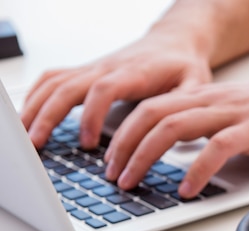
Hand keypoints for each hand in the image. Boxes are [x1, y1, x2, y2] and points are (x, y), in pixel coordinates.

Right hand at [21, 27, 211, 149]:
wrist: (175, 42)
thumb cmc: (185, 66)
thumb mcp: (196, 84)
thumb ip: (186, 104)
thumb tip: (177, 130)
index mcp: (135, 73)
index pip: (104, 89)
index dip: (91, 114)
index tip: (87, 143)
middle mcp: (108, 68)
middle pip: (69, 86)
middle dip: (50, 115)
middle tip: (39, 145)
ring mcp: (94, 69)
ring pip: (55, 83)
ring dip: (36, 108)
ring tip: (27, 138)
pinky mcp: (87, 72)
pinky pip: (53, 79)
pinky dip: (37, 96)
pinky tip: (29, 116)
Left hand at [104, 71, 248, 197]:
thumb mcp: (240, 116)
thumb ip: (213, 131)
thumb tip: (188, 158)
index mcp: (208, 97)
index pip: (152, 108)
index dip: (124, 133)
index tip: (112, 158)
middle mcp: (214, 100)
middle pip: (152, 114)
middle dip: (123, 145)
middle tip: (112, 174)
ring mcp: (234, 113)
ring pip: (175, 126)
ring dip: (146, 155)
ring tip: (134, 181)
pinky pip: (218, 147)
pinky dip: (197, 169)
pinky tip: (187, 189)